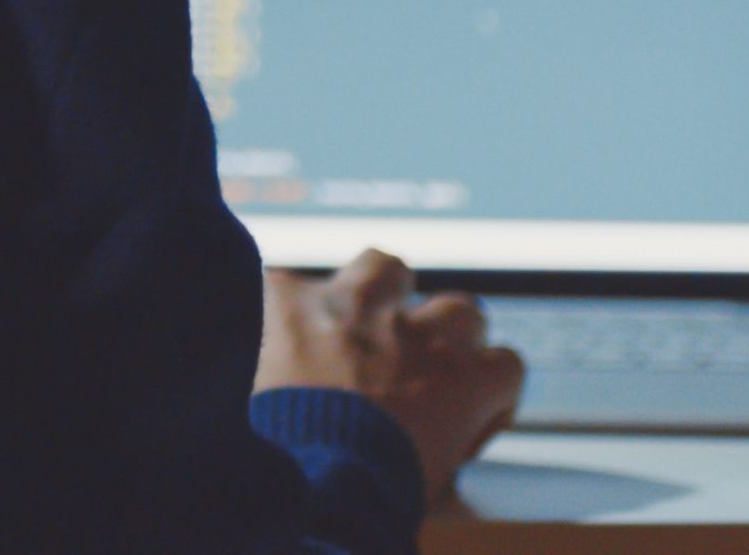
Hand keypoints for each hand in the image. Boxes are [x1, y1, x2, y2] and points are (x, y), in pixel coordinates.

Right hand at [255, 249, 525, 496]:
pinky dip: (496, 393)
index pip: (293, 287)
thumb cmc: (270, 448)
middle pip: (384, 268)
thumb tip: (266, 386)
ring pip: (461, 311)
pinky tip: (478, 419)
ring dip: (455, 344)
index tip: (314, 356)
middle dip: (393, 300)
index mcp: (287, 304)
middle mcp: (358, 305)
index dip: (311, 322)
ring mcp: (421, 337)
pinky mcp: (471, 377)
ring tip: (444, 383)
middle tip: (389, 347)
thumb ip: (263, 370)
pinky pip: (506, 366)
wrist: (320, 482)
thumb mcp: (242, 391)